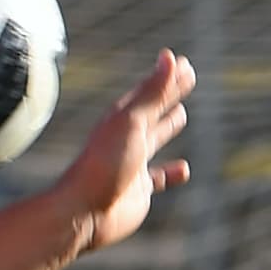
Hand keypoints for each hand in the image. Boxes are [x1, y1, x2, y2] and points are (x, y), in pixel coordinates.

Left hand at [54, 48, 194, 252]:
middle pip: (152, 110)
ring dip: (166, 127)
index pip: (149, 91)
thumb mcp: (132, 122)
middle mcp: (126, 139)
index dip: (167, 76)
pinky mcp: (138, 190)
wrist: (83, 212)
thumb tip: (170, 57)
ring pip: (154, 140)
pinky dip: (171, 173)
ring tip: (181, 114)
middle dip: (168, 94)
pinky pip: (158, 178)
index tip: (183, 62)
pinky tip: (184, 170)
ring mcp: (131, 164)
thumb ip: (154, 93)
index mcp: (121, 119)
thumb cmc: (103, 164)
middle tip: (186, 77)